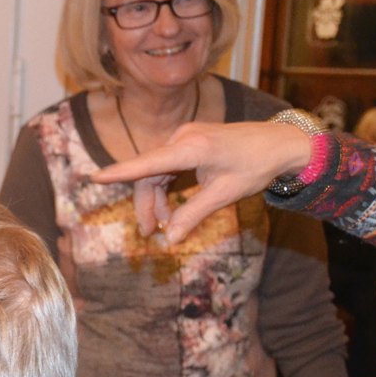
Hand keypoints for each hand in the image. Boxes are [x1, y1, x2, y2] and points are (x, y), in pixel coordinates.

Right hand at [90, 122, 312, 243]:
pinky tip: (171, 206)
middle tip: (150, 231)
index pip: (147, 163)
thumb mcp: (225, 194)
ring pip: (156, 171)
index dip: (120, 173)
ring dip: (156, 197)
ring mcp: (185, 137)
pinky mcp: (189, 141)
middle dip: (146, 203)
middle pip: (149, 173)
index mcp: (192, 148)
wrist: (280, 142)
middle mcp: (183, 138)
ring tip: (165, 223)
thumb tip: (170, 239)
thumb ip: (193, 214)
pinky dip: (166, 186)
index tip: (95, 177)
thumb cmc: (255, 166)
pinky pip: (166, 166)